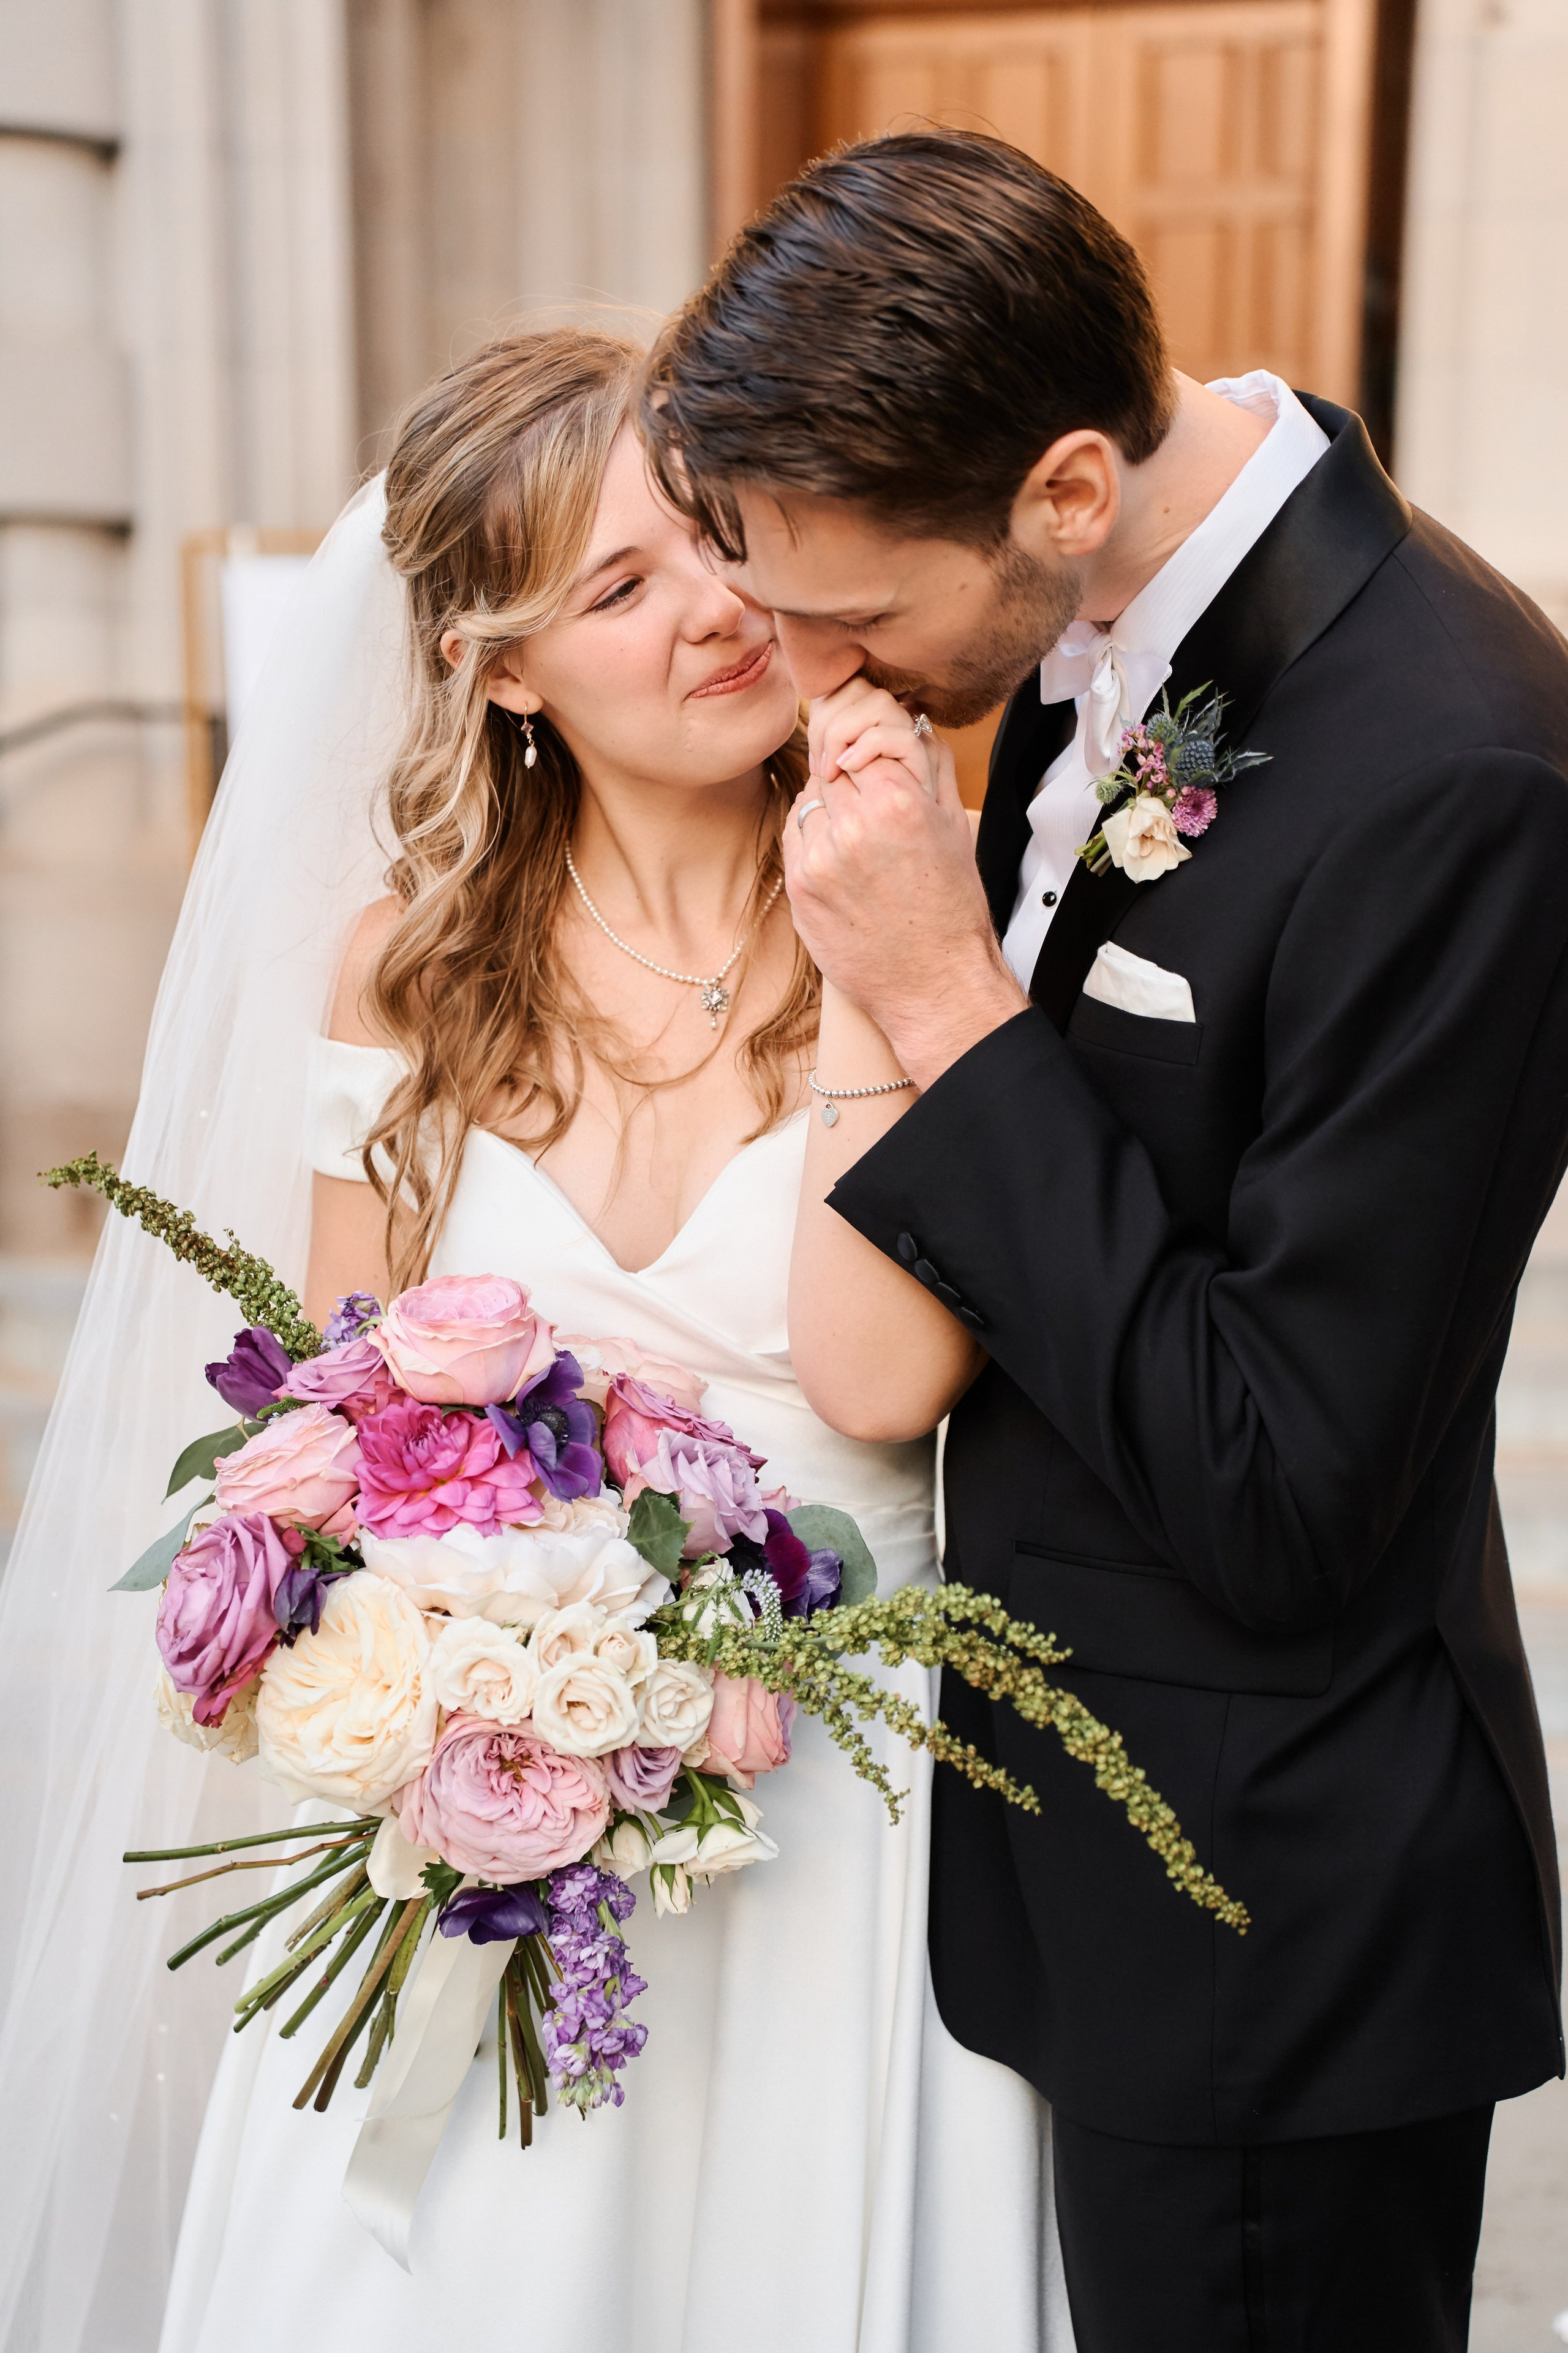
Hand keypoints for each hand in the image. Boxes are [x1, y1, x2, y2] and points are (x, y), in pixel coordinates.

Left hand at [785, 685, 1027, 1087]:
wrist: (935, 983)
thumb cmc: (952, 907)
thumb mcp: (953, 823)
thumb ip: (927, 762)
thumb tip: (904, 718)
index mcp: (899, 803)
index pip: (865, 740)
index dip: (871, 753)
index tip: (876, 767)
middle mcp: (854, 827)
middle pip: (831, 765)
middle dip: (848, 778)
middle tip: (870, 806)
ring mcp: (819, 859)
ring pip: (809, 797)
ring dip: (828, 806)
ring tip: (859, 839)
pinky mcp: (798, 887)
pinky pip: (794, 834)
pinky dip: (811, 836)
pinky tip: (840, 859)